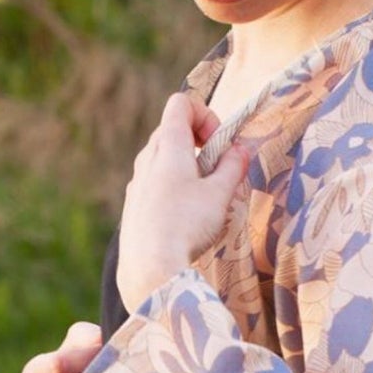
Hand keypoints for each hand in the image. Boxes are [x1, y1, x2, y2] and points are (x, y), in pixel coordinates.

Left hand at [116, 91, 248, 313]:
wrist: (149, 268)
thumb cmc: (187, 225)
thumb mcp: (219, 195)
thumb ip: (232, 168)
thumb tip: (240, 150)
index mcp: (168, 146)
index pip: (181, 103)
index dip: (205, 114)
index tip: (219, 143)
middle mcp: (146, 158)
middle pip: (172, 130)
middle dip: (199, 143)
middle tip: (218, 172)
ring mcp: (136, 182)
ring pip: (162, 159)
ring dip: (187, 167)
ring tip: (204, 199)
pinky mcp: (133, 206)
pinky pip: (154, 183)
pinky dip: (173, 188)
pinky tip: (184, 219)